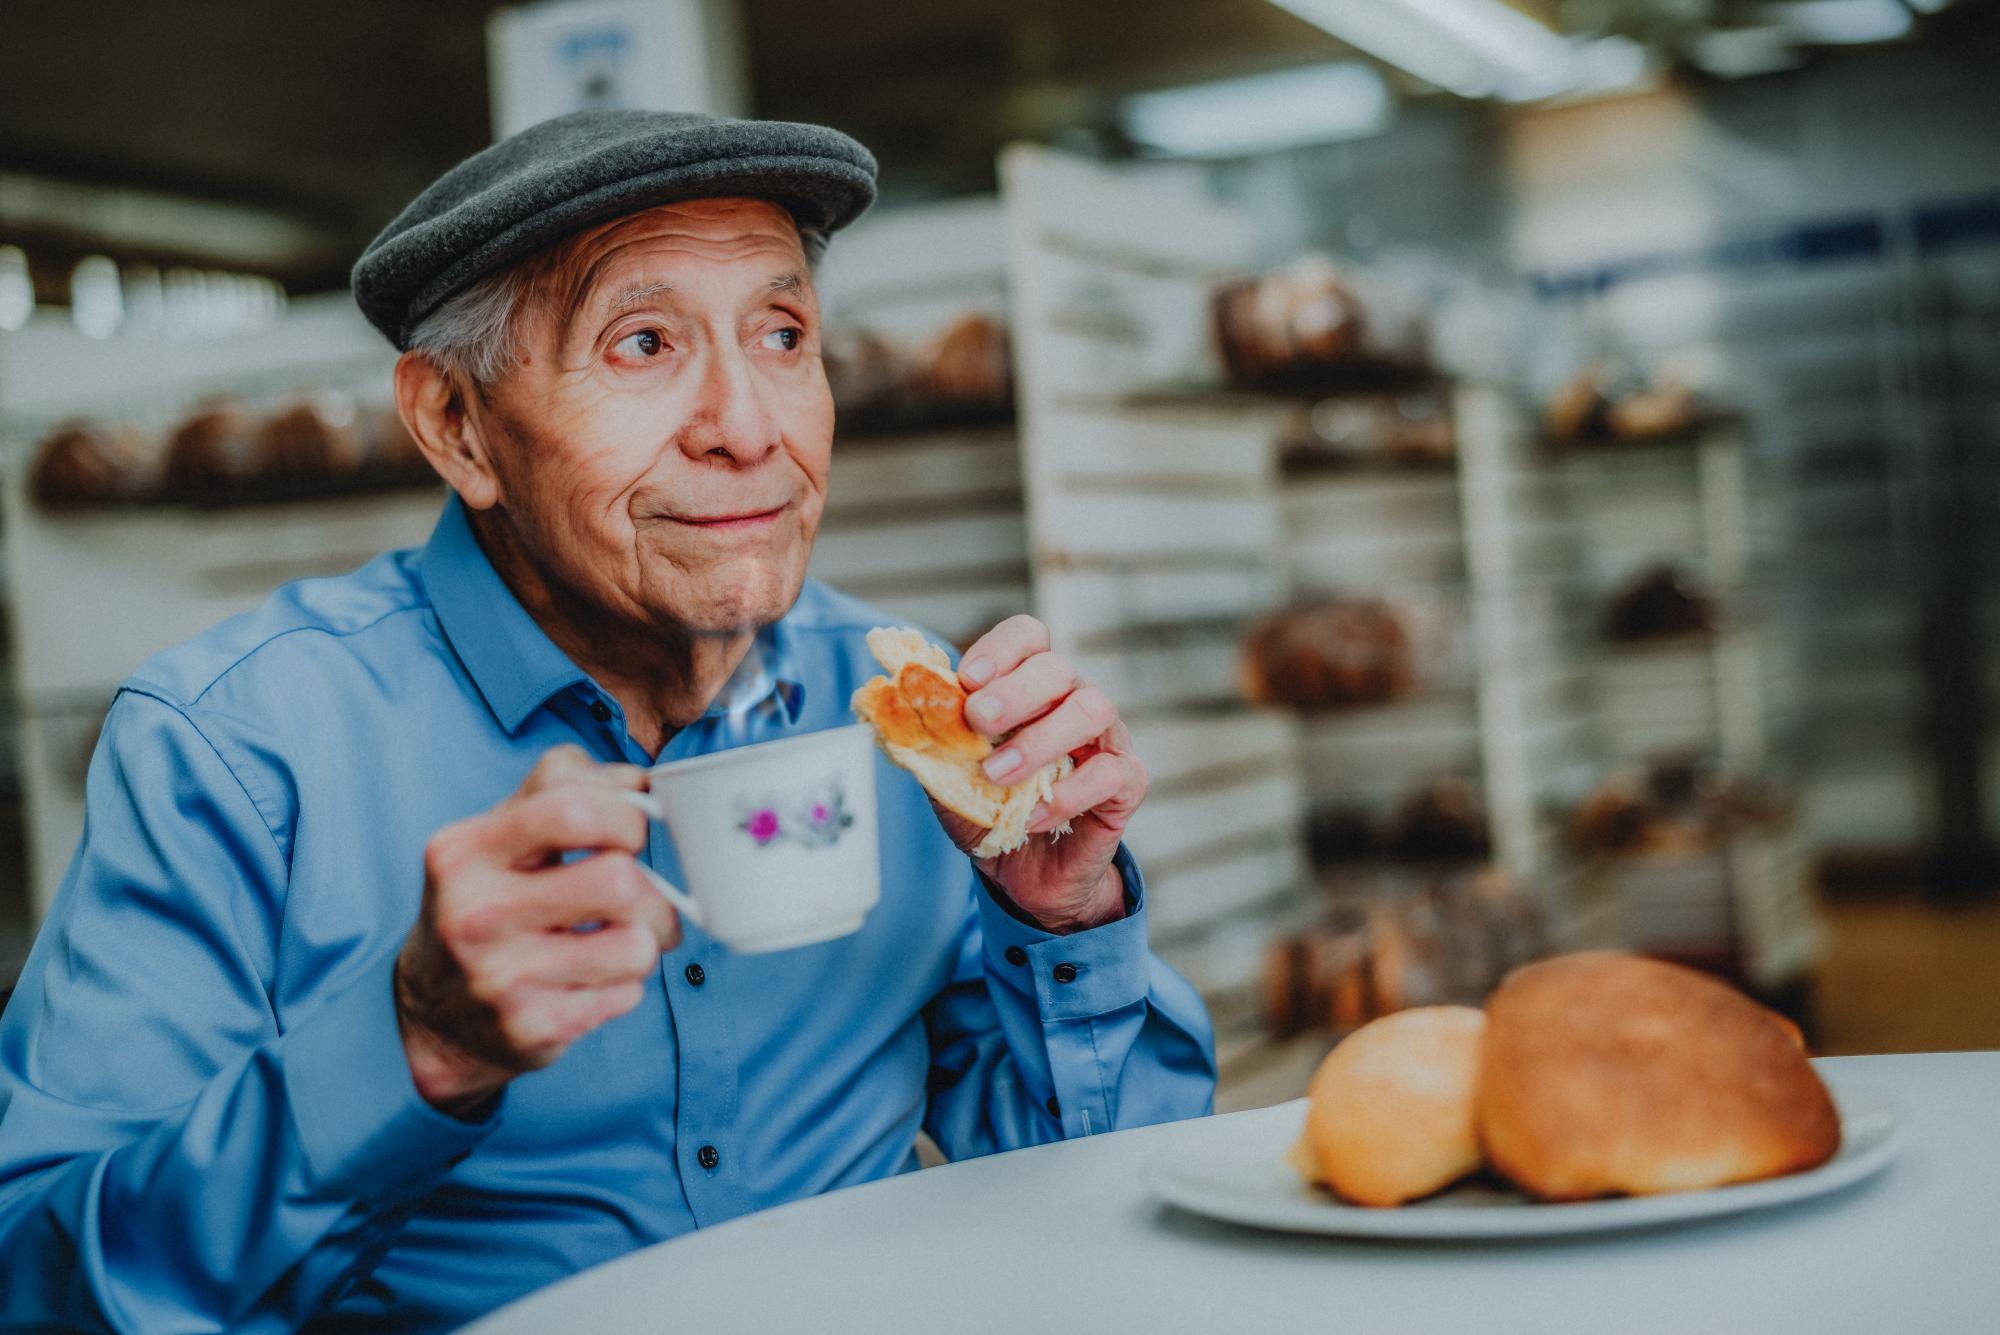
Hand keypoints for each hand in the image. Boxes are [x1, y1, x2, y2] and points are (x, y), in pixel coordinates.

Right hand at [395, 746, 678, 1114]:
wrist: (434, 1016)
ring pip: (636, 945)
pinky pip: (627, 994)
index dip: (627, 814)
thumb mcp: (498, 837)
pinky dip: (627, 984)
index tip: (632, 833)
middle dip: (654, 888)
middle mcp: (475, 914)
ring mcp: (501, 977)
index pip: (572, 809)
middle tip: (647, 896)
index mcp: (465, 851)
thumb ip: (562, 790)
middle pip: (618, 880)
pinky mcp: (531, 1028)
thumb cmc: (487, 905)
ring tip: (625, 939)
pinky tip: (595, 979)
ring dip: (649, 941)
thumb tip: (639, 782)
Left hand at [937, 615, 1147, 933]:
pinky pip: (1111, 772)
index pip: (1027, 636)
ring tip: (1000, 774)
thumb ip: (929, 742)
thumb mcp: (946, 778)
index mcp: (1028, 685)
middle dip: (1014, 692)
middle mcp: (1071, 699)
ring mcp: (1105, 738)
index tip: (967, 680)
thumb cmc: (988, 811)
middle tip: (978, 722)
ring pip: (1092, 709)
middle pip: (1057, 668)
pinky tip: (1034, 816)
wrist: (1023, 874)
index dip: (1000, 650)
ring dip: (1039, 740)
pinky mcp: (1126, 781)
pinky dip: (1069, 794)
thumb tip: (892, 708)